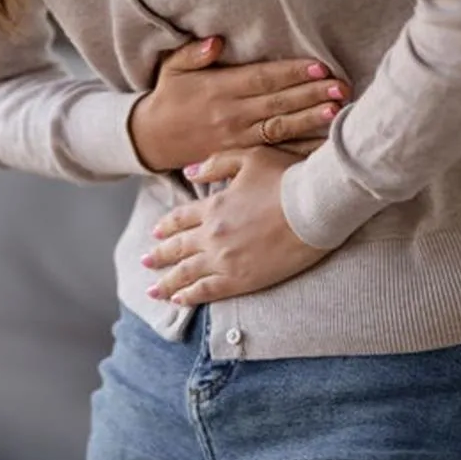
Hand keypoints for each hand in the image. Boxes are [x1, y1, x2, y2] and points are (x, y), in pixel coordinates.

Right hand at [129, 38, 348, 171]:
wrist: (151, 140)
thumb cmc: (168, 97)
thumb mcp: (172, 68)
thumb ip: (194, 53)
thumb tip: (217, 41)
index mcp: (219, 89)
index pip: (261, 78)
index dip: (291, 72)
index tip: (319, 66)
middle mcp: (231, 113)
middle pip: (277, 102)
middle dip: (311, 94)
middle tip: (341, 87)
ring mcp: (237, 136)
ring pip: (279, 127)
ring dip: (310, 119)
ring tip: (336, 110)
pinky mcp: (240, 151)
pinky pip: (273, 148)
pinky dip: (297, 145)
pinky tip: (320, 142)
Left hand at [141, 147, 329, 305]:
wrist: (315, 205)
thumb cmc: (288, 178)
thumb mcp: (249, 159)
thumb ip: (216, 165)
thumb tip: (189, 172)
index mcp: (214, 207)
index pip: (181, 219)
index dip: (166, 227)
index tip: (155, 234)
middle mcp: (213, 235)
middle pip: (178, 248)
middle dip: (159, 256)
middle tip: (145, 262)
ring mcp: (226, 259)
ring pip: (187, 273)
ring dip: (167, 282)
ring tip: (153, 290)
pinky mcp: (243, 279)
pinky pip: (208, 291)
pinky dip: (190, 296)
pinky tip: (179, 301)